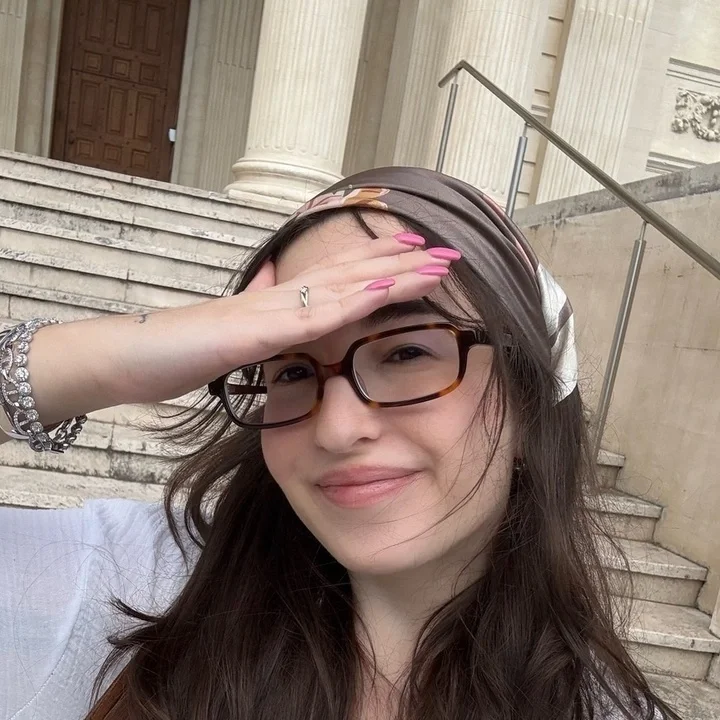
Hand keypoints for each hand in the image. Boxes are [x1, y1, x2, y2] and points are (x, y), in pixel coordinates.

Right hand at [107, 235, 456, 405]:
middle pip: (350, 270)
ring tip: (435, 259)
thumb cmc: (177, 347)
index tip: (418, 255)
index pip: (339, 277)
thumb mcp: (230, 332)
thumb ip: (257, 309)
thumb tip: (274, 282)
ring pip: (343, 284)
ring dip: (392, 271)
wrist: (131, 355)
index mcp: (278, 301)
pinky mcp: (258, 329)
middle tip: (446, 249)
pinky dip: (353, 299)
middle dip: (401, 259)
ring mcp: (272, 309)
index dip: (380, 263)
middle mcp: (281, 296)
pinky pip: (314, 313)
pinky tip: (384, 286)